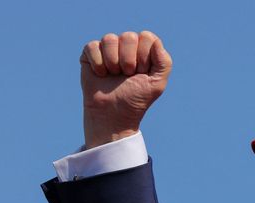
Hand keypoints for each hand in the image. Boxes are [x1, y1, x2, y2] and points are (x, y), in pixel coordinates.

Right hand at [80, 31, 171, 148]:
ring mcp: (108, 48)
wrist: (114, 113)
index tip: (142, 73)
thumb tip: (156, 42)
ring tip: (114, 75)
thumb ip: (164, 62)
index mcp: (144, 50)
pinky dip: (98, 64)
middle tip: (127, 75)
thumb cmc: (136, 98)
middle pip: (129, 36)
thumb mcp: (157, 83)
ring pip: (110, 39)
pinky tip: (101, 75)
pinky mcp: (90, 52)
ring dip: (113, 62)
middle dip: (129, 60)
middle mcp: (126, 45)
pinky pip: (93, 46)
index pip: (147, 37)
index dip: (144, 56)